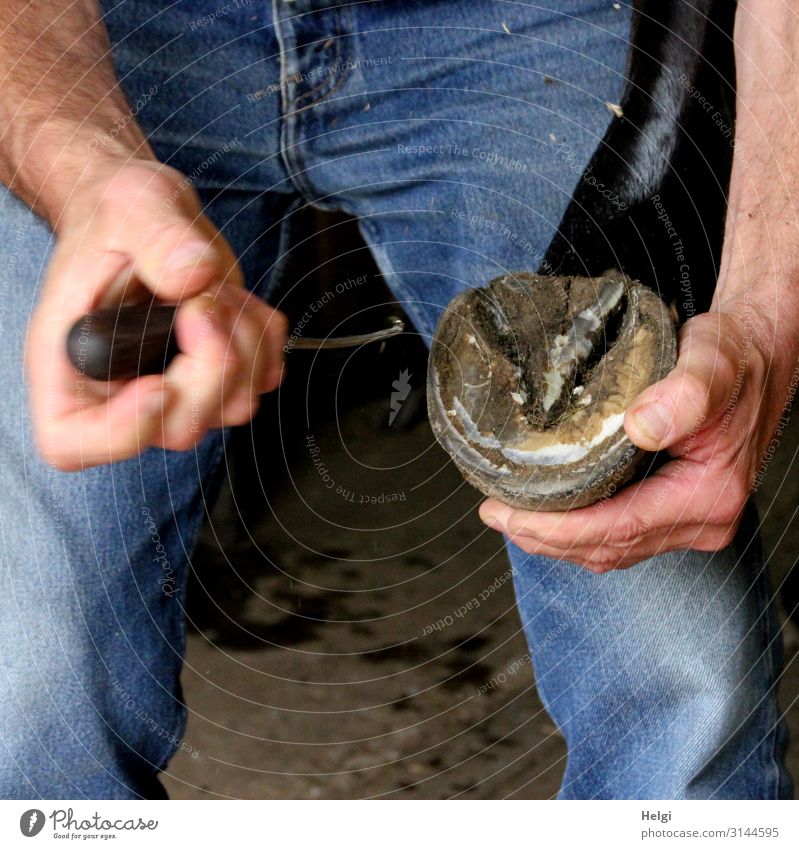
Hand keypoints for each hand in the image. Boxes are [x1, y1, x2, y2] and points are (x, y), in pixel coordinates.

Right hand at [27, 158, 286, 469]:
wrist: (144, 216)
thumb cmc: (116, 215)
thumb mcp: (128, 205)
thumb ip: (157, 237)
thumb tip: (193, 276)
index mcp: (69, 362)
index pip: (73, 443)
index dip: (123, 430)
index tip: (159, 384)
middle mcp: (121, 390)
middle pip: (179, 427)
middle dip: (210, 364)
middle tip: (202, 300)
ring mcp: (178, 390)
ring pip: (233, 406)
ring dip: (243, 342)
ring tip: (213, 288)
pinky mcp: (222, 376)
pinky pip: (264, 377)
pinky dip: (263, 335)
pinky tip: (234, 299)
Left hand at [478, 309, 791, 571]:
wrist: (758, 355)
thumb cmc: (734, 357)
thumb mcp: (712, 366)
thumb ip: (683, 396)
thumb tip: (642, 427)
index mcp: (708, 497)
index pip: (617, 528)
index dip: (555, 529)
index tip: (505, 512)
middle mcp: (702, 521)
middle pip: (608, 548)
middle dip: (545, 538)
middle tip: (493, 513)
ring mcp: (690, 521)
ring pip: (612, 549)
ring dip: (557, 540)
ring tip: (509, 517)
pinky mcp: (677, 510)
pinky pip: (621, 534)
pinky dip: (579, 530)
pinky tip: (549, 513)